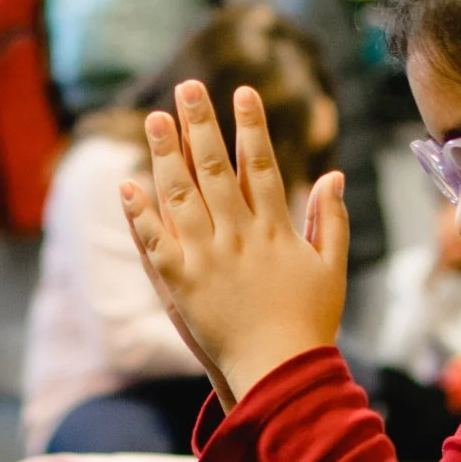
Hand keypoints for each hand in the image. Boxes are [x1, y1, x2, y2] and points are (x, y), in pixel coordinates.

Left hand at [120, 81, 349, 408]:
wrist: (280, 374)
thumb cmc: (309, 325)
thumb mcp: (331, 269)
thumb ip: (330, 219)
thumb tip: (333, 175)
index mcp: (275, 229)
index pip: (261, 164)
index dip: (251, 125)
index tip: (242, 92)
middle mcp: (238, 235)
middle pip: (215, 167)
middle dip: (201, 123)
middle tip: (188, 87)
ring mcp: (207, 257)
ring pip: (181, 194)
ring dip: (166, 153)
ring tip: (155, 118)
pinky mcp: (180, 283)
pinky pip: (155, 240)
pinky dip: (140, 212)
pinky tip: (126, 184)